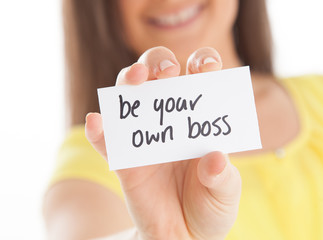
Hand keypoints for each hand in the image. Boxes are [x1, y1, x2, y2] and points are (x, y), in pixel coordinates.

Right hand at [85, 47, 241, 239]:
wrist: (184, 235)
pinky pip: (107, 142)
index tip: (207, 67)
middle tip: (168, 70)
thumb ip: (222, 178)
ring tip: (136, 79)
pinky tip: (97, 122)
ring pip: (130, 98)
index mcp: (198, 121)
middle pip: (159, 76)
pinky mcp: (124, 162)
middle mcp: (169, 121)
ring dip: (128, 82)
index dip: (203, 64)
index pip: (199, 79)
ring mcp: (144, 138)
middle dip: (160, 62)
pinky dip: (99, 131)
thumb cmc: (209, 205)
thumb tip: (214, 159)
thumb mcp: (225, 193)